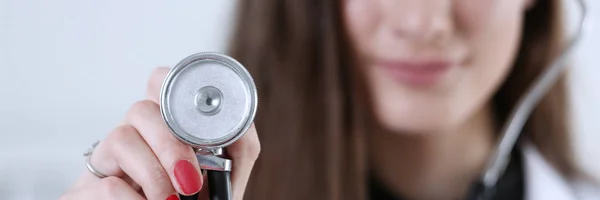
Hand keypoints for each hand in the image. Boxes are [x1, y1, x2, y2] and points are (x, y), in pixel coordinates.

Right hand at [61, 67, 260, 199]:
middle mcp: (132, 137)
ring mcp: (105, 163)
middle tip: (190, 181)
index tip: (197, 123)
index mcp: (163, 128)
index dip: (173, 89)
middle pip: (141, 108)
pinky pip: (106, 185)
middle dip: (171, 144)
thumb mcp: (224, 177)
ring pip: (120, 137)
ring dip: (155, 174)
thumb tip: (241, 125)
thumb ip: (237, 148)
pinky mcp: (83, 191)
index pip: (158, 83)